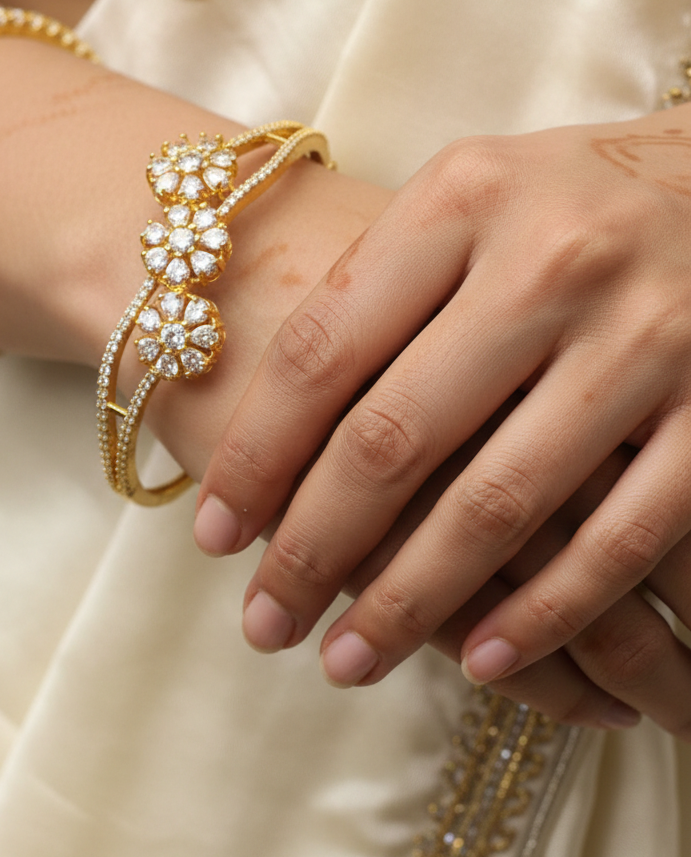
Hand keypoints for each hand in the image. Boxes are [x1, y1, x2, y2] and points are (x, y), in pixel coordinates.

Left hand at [196, 110, 690, 738]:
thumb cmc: (569, 200)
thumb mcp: (468, 196)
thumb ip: (380, 284)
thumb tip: (268, 428)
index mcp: (462, 199)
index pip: (326, 349)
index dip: (257, 455)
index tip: (215, 536)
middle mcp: (549, 261)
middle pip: (395, 436)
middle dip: (314, 548)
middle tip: (266, 622)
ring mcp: (642, 337)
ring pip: (498, 503)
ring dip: (411, 602)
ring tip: (348, 660)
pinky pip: (619, 536)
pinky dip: (545, 611)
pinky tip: (482, 658)